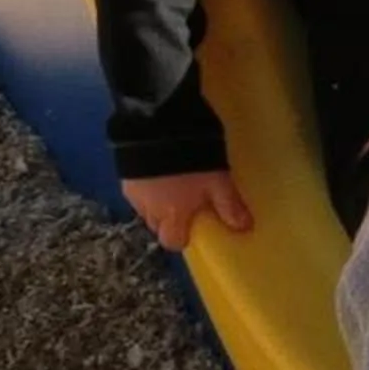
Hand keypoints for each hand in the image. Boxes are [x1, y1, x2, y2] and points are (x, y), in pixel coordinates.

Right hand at [125, 169, 252, 250]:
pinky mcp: (124, 174)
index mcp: (171, 215)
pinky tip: (159, 169)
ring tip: (172, 183)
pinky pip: (136, 189)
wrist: (158, 128)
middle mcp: (148, 209)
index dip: (182, 237)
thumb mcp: (218, 181)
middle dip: (170, 218)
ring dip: (157, 202)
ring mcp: (133, 192)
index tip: (193, 226)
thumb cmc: (193, 160)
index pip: (171, 241)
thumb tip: (244, 227)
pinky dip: (146, 185)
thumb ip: (229, 205)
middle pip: (157, 225)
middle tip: (187, 202)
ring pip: (145, 207)